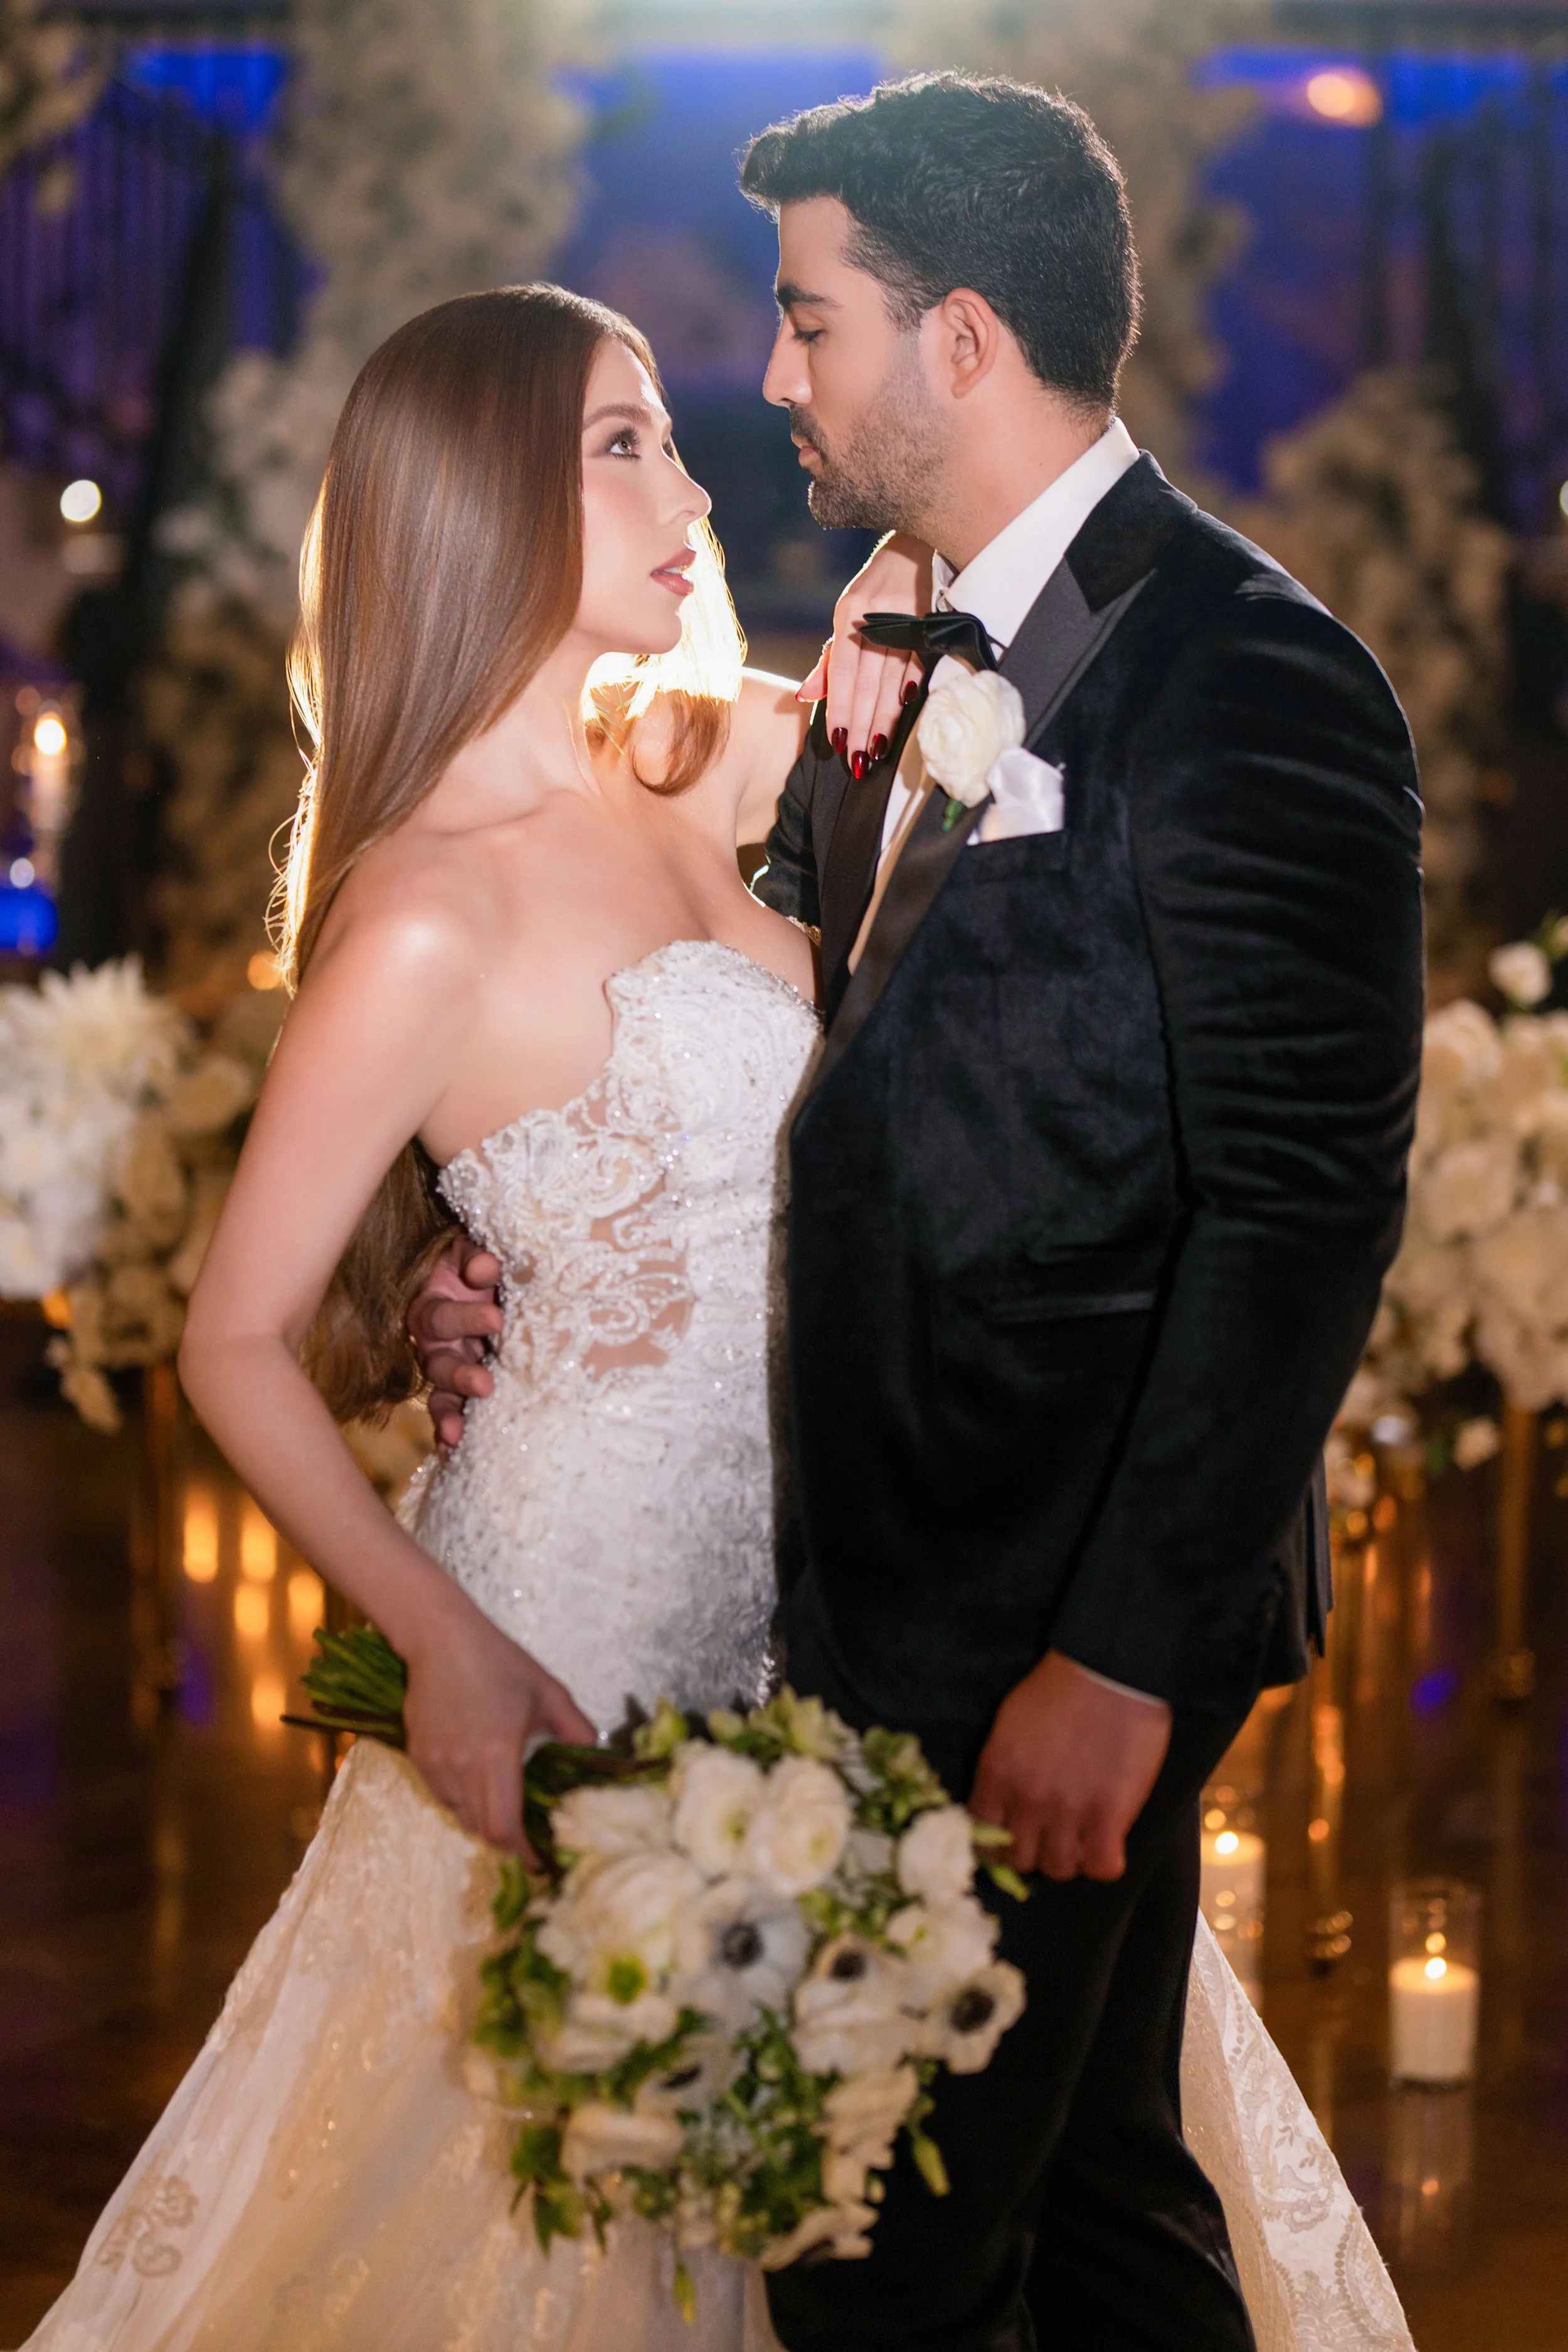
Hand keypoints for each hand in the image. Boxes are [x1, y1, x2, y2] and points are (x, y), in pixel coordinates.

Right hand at [403, 1589, 597, 1852]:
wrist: (440, 1639)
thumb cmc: (498, 1662)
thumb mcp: (548, 1691)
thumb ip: (576, 1729)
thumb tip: (598, 1755)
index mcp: (497, 1755)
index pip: (503, 1827)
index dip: (522, 1851)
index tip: (540, 1858)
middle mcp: (461, 1768)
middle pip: (481, 1829)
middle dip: (507, 1838)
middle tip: (529, 1831)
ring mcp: (435, 1765)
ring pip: (459, 1815)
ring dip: (482, 1818)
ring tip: (504, 1800)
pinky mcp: (417, 1757)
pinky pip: (442, 1795)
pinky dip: (461, 1799)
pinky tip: (477, 1776)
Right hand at [408, 1232, 501, 1447]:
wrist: (481, 1279)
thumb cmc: (475, 1266)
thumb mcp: (470, 1255)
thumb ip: (475, 1258)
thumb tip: (485, 1269)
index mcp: (433, 1308)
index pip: (444, 1317)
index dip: (467, 1319)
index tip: (496, 1320)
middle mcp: (436, 1344)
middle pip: (440, 1364)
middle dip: (460, 1376)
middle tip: (484, 1384)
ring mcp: (448, 1369)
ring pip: (443, 1394)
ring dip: (451, 1412)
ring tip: (457, 1434)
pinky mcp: (460, 1388)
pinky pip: (451, 1411)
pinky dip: (448, 1429)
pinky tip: (451, 1450)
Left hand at [798, 532, 933, 769]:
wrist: (915, 544)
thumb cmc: (877, 591)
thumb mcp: (848, 617)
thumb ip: (830, 661)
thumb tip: (805, 697)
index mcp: (848, 617)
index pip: (841, 674)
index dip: (838, 709)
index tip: (837, 741)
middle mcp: (873, 617)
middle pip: (865, 682)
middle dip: (860, 724)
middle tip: (857, 761)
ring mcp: (902, 617)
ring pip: (891, 676)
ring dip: (885, 715)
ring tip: (877, 748)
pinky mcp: (929, 618)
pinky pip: (918, 657)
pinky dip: (912, 683)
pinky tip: (907, 707)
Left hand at [969, 1651, 1172, 1882]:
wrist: (1109, 1670)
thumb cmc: (1059, 1688)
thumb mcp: (1009, 1725)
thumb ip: (1001, 1769)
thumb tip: (1000, 1805)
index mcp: (996, 1773)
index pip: (980, 1835)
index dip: (995, 1845)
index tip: (1012, 1839)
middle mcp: (1025, 1799)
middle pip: (1019, 1861)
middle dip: (1034, 1852)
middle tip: (1052, 1836)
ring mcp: (1066, 1811)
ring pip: (1058, 1869)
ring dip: (1070, 1858)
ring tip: (1083, 1837)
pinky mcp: (1108, 1816)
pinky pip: (1100, 1868)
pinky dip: (1104, 1861)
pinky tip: (1109, 1843)